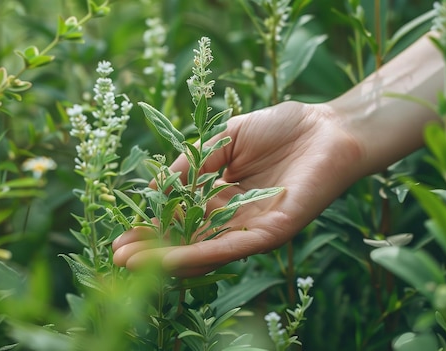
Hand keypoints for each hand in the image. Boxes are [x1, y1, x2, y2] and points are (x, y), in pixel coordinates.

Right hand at [112, 101, 364, 275]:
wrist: (328, 127)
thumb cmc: (281, 128)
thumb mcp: (225, 139)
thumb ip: (193, 162)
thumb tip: (156, 187)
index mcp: (222, 195)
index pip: (180, 216)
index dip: (152, 226)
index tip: (122, 235)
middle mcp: (234, 218)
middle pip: (187, 238)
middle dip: (152, 249)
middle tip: (117, 257)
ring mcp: (251, 228)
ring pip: (203, 249)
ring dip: (167, 259)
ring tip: (130, 263)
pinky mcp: (270, 233)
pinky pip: (230, 247)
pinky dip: (199, 254)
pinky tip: (170, 259)